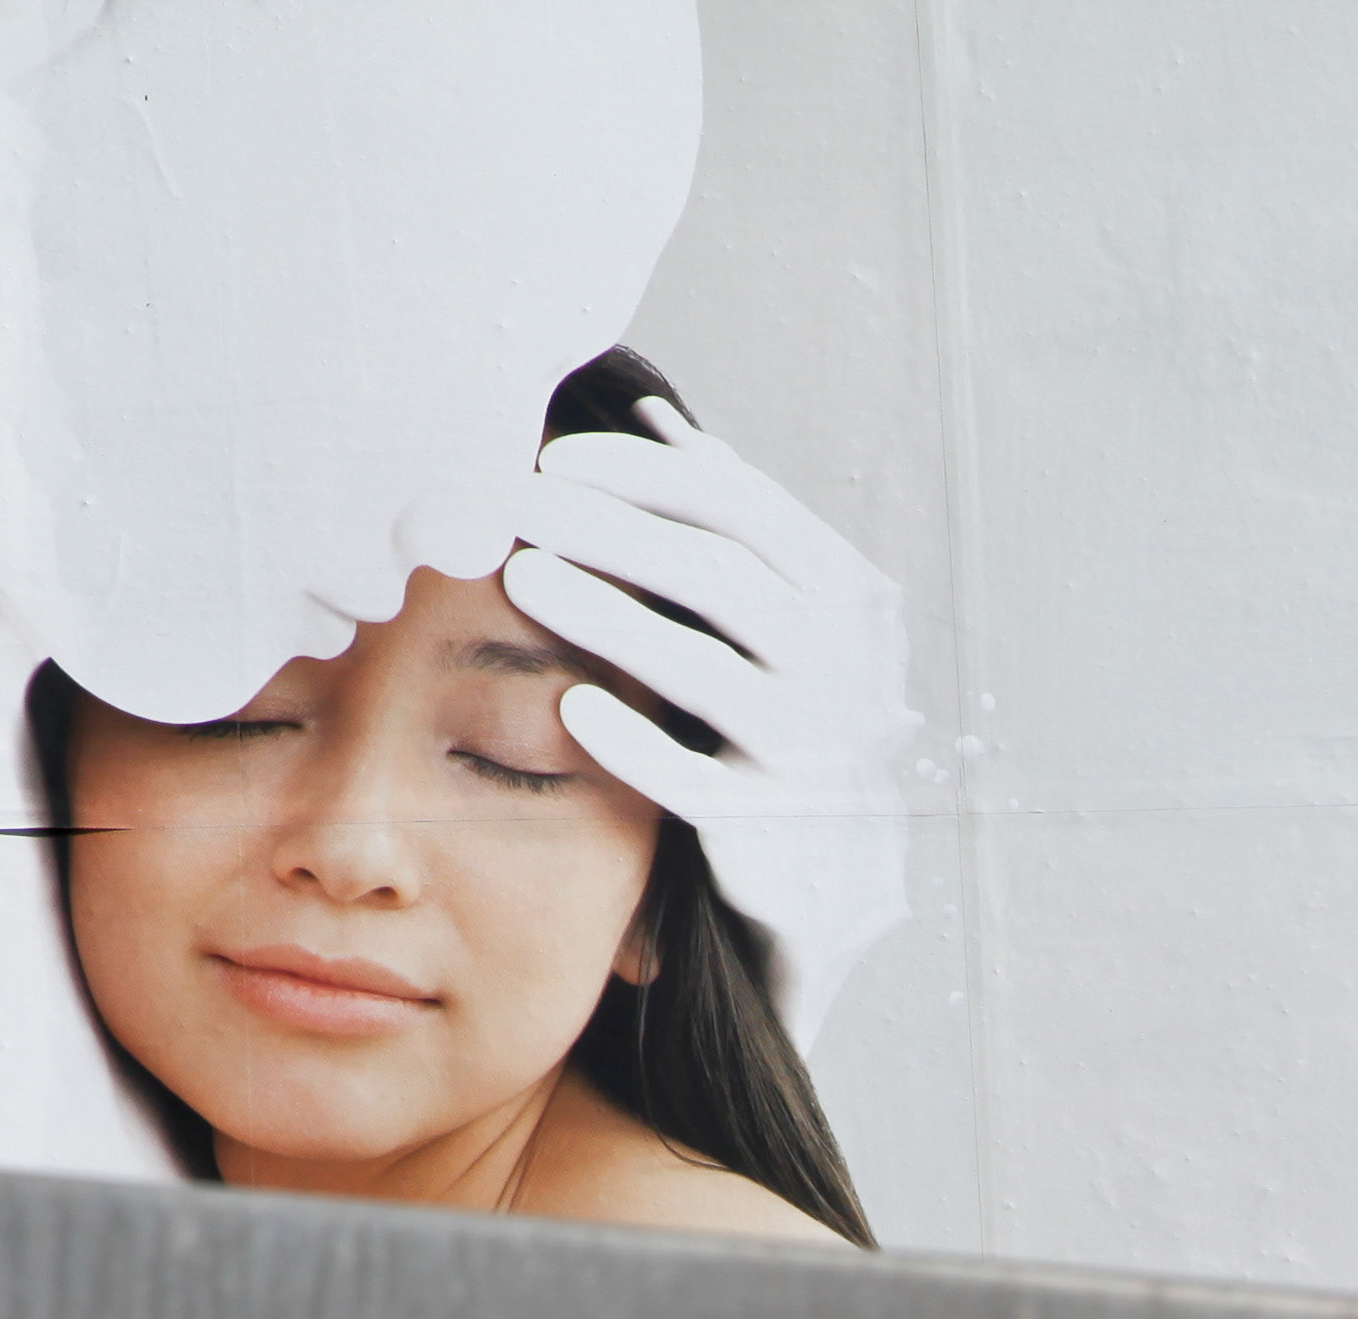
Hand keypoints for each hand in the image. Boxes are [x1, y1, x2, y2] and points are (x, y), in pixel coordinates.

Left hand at [502, 400, 912, 1056]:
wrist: (835, 860)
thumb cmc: (784, 709)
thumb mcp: (776, 604)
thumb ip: (729, 516)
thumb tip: (659, 419)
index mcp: (842, 586)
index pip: (737, 505)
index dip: (642, 476)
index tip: (553, 459)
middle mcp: (841, 658)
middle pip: (713, 572)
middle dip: (606, 528)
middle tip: (515, 504)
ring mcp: (810, 744)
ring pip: (702, 667)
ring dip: (606, 618)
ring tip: (524, 581)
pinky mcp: (768, 823)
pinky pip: (692, 779)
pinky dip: (633, 742)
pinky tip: (569, 708)